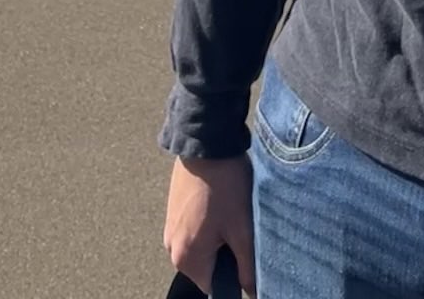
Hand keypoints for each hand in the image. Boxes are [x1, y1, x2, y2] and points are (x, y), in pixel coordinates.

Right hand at [165, 153, 255, 297]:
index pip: (213, 286)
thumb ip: (248, 266)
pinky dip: (209, 222)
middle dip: (226, 253)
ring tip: (232, 211)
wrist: (205, 141)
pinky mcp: (174, 210)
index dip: (234, 274)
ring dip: (219, 236)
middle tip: (241, 227)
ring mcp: (170, 227)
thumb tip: (252, 290)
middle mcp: (172, 247)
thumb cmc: (224, 183)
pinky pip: (194, 228)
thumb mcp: (242, 228)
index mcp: (185, 257)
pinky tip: (222, 201)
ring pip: (201, 246)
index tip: (246, 255)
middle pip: (206, 266)